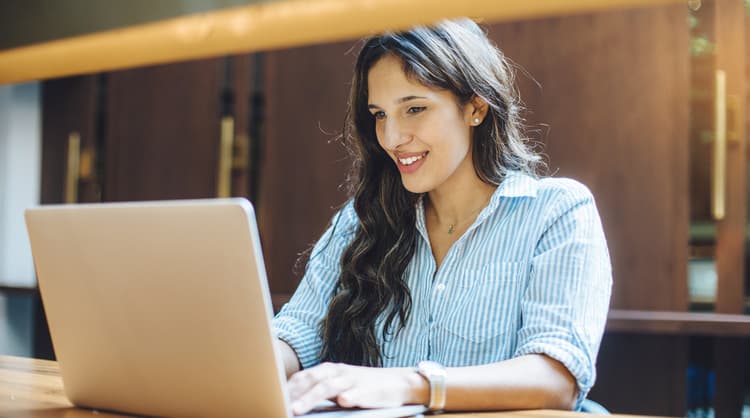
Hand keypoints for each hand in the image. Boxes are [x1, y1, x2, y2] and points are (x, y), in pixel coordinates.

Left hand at [287, 362, 426, 414]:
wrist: (398, 383)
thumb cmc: (363, 387)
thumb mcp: (339, 385)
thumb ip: (319, 389)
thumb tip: (293, 400)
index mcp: (329, 370)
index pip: (303, 376)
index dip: (287, 387)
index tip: (272, 397)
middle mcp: (338, 372)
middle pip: (311, 380)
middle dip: (293, 393)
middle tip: (278, 405)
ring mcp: (353, 381)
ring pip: (328, 387)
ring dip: (310, 398)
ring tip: (297, 410)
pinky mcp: (367, 392)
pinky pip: (356, 394)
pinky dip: (347, 397)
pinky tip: (341, 402)